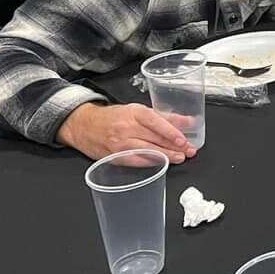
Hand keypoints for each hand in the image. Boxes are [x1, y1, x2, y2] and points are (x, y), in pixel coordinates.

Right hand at [56, 102, 197, 163]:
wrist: (85, 125)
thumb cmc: (115, 116)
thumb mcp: (139, 110)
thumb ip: (165, 116)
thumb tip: (188, 121)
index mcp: (134, 113)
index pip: (156, 122)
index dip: (171, 132)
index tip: (184, 139)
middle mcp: (126, 128)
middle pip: (154, 138)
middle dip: (174, 146)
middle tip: (189, 150)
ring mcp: (119, 144)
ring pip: (146, 151)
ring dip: (165, 156)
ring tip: (179, 158)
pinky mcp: (115, 156)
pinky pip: (135, 161)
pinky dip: (150, 162)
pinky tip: (162, 163)